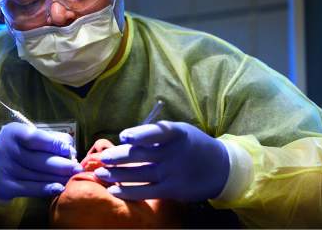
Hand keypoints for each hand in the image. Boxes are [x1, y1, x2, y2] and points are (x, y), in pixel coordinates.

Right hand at [0, 122, 82, 199]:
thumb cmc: (18, 147)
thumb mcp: (29, 136)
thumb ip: (49, 138)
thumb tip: (70, 148)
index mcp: (14, 132)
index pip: (36, 138)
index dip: (54, 144)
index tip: (69, 150)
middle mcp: (7, 149)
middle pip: (38, 159)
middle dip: (61, 165)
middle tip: (77, 168)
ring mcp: (5, 169)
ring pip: (37, 175)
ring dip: (57, 177)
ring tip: (72, 177)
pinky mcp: (5, 185)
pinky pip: (30, 188)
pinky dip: (46, 189)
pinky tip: (59, 188)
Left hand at [94, 121, 229, 201]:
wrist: (221, 167)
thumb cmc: (193, 145)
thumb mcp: (180, 131)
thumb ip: (156, 134)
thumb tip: (126, 141)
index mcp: (176, 133)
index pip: (156, 132)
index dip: (140, 134)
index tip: (124, 136)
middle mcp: (174, 153)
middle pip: (141, 155)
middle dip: (118, 157)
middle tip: (102, 159)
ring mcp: (173, 172)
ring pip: (139, 174)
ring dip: (117, 175)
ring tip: (100, 174)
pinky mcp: (172, 190)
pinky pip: (146, 191)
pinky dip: (128, 191)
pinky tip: (114, 190)